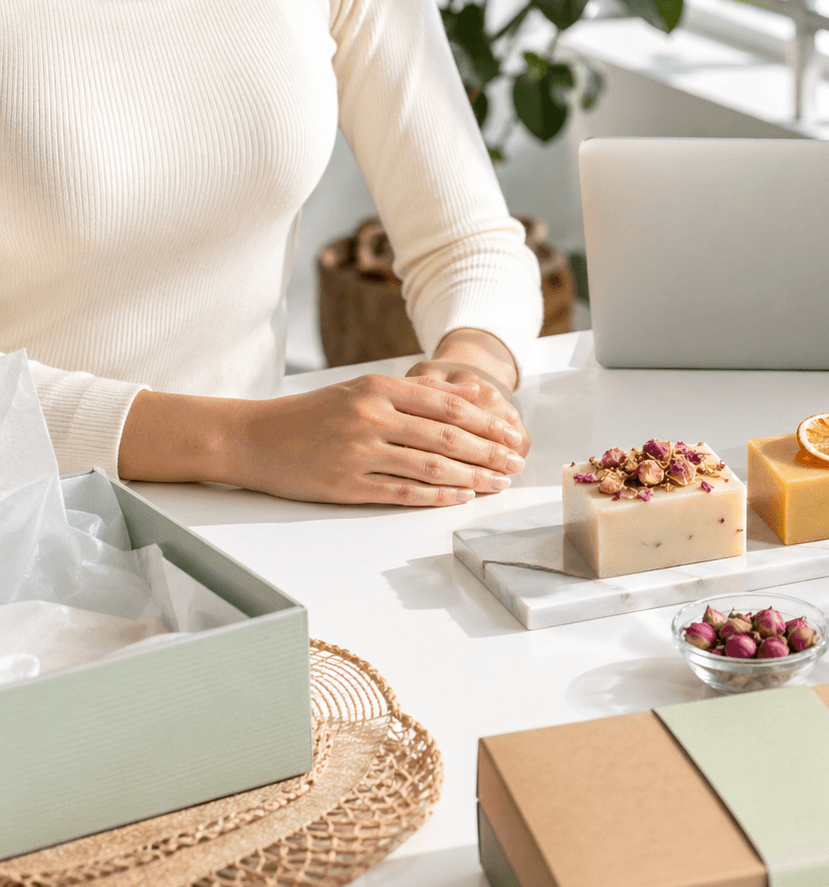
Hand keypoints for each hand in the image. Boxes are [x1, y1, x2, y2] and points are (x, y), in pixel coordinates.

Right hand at [224, 374, 525, 505]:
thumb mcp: (363, 390)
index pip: (448, 405)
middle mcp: (371, 417)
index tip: (514, 435)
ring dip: (473, 477)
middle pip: (447, 436)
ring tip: (499, 483)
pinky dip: (437, 495)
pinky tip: (462, 497)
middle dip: (490, 452)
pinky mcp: (346, 485)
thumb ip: (417, 392)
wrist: (253, 438)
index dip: (488, 422)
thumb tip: (472, 392)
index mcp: (378, 388)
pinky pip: (402, 491)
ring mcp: (359, 452)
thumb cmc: (313, 414)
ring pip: (431, 465)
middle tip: (517, 463)